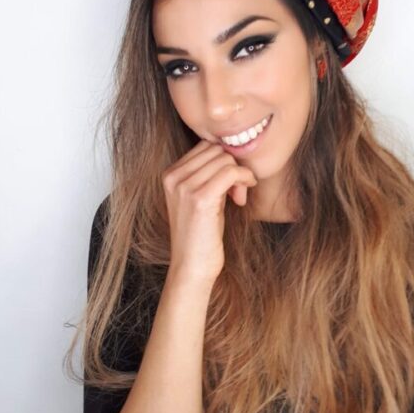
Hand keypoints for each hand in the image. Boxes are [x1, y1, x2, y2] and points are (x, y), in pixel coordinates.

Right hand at [162, 140, 257, 284]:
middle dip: (232, 166)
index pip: (205, 146)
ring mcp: (185, 187)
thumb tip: (230, 154)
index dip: (223, 161)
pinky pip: (231, 172)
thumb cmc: (200, 234)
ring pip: (225, 159)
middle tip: (237, 192)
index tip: (230, 184)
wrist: (192, 267)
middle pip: (216, 150)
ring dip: (240, 175)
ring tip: (238, 197)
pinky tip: (241, 198)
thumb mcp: (198, 198)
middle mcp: (173, 177)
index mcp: (170, 174)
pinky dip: (244, 179)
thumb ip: (207, 174)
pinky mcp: (200, 198)